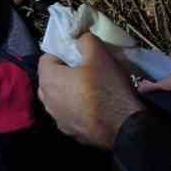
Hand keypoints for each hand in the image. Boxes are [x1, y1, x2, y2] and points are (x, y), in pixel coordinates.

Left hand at [39, 33, 146, 149]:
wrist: (124, 126)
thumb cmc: (107, 88)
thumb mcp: (99, 54)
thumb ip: (85, 40)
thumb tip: (79, 38)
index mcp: (48, 80)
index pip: (46, 58)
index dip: (61, 53)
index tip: (77, 54)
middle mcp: (47, 102)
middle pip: (50, 79)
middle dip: (63, 72)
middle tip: (83, 69)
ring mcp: (58, 120)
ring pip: (58, 98)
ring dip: (68, 91)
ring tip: (89, 88)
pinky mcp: (70, 132)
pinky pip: (69, 114)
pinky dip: (76, 108)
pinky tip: (93, 106)